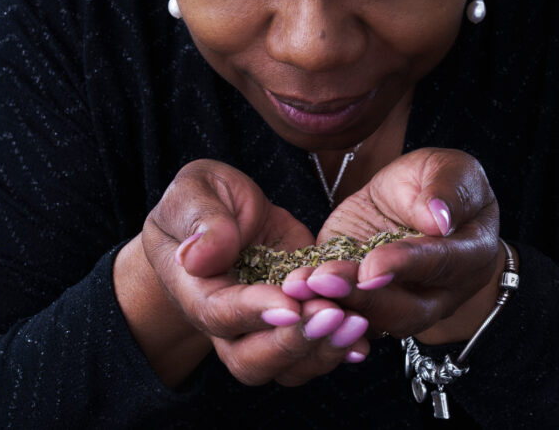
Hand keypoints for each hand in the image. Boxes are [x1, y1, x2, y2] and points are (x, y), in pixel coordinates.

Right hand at [126, 159, 370, 385]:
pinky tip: (364, 338)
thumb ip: (202, 220)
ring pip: (287, 366)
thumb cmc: (203, 200)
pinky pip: (314, 350)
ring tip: (355, 323)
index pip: (221, 314)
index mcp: (195, 291)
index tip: (290, 304)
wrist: (226, 211)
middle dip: (294, 343)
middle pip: (252, 359)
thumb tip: (198, 256)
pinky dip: (340, 348)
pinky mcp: (298, 317)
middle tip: (332, 315)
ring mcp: (265, 326)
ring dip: (322, 350)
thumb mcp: (196, 192)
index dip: (256, 313)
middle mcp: (228, 323)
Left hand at [281, 149, 501, 342]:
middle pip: (405, 309)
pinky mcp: (365, 302)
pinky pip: (346, 315)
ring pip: (373, 320)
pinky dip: (319, 307)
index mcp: (470, 255)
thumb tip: (440, 218)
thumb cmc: (438, 181)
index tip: (373, 267)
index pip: (439, 264)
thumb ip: (446, 189)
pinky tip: (293, 291)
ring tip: (302, 285)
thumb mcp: (448, 168)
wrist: (413, 198)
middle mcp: (440, 292)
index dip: (405, 266)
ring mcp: (403, 305)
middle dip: (361, 297)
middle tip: (323, 280)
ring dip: (336, 305)